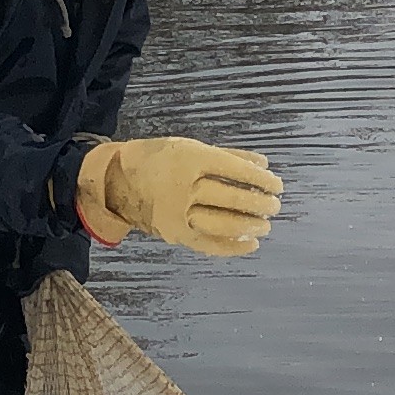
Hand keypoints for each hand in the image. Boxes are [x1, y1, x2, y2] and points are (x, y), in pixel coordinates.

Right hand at [79, 137, 282, 256]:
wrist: (116, 182)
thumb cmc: (159, 160)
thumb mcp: (190, 147)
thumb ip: (228, 155)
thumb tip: (263, 164)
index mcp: (189, 159)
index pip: (233, 170)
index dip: (259, 179)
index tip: (277, 185)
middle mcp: (183, 186)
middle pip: (229, 197)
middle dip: (257, 203)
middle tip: (275, 206)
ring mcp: (177, 212)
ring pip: (220, 221)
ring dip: (248, 225)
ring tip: (265, 225)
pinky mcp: (174, 233)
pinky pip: (206, 244)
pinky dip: (231, 246)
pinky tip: (250, 244)